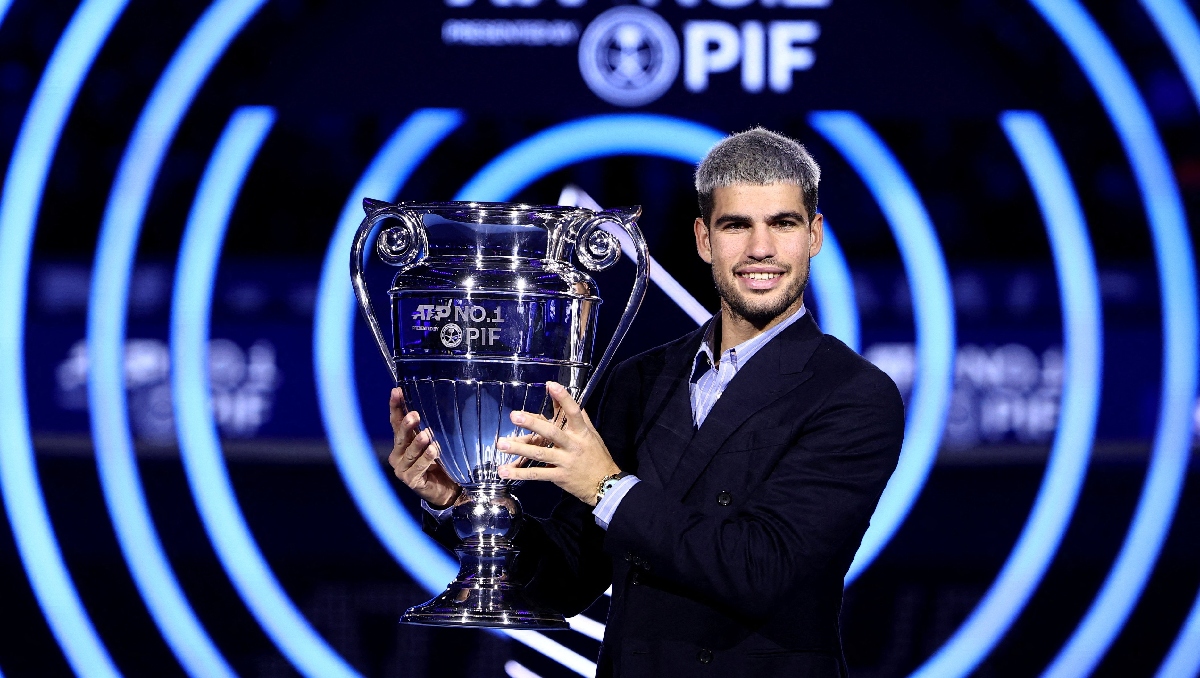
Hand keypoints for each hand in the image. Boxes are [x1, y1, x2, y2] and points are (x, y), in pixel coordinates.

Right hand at [388, 388, 460, 508]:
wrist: (448, 489)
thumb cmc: (440, 462)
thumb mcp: (434, 441)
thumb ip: (430, 426)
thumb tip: (439, 400)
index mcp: (402, 442)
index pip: (395, 421)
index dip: (396, 407)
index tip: (397, 391)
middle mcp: (398, 454)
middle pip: (400, 436)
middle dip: (406, 425)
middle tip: (414, 415)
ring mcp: (402, 469)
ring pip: (409, 453)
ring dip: (417, 443)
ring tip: (426, 434)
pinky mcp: (411, 481)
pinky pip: (418, 468)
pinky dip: (426, 459)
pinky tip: (434, 450)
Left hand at [497, 381, 619, 505]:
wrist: (605, 484)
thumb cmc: (597, 456)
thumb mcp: (591, 435)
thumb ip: (578, 417)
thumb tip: (564, 399)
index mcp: (582, 433)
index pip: (574, 412)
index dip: (563, 398)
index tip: (550, 385)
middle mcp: (573, 445)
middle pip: (551, 433)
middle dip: (532, 424)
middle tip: (514, 416)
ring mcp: (565, 462)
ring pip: (540, 454)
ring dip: (519, 449)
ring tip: (501, 444)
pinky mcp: (558, 477)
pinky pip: (537, 474)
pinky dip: (519, 473)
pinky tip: (504, 471)